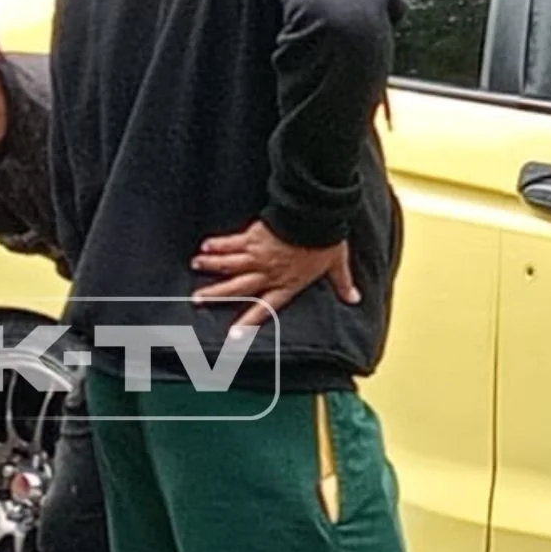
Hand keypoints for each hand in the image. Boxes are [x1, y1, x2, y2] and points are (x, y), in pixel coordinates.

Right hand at [192, 220, 358, 334]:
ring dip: (212, 267)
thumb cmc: (326, 240)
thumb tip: (355, 298)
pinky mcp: (254, 236)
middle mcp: (269, 273)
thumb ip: (342, 283)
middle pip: (239, 288)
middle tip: (197, 300)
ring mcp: (259, 255)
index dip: (249, 321)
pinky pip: (232, 243)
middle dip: (217, 295)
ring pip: (230, 265)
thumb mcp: (337, 264)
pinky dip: (218, 245)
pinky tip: (205, 245)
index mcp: (288, 284)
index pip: (266, 307)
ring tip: (196, 267)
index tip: (232, 335)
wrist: (316, 216)